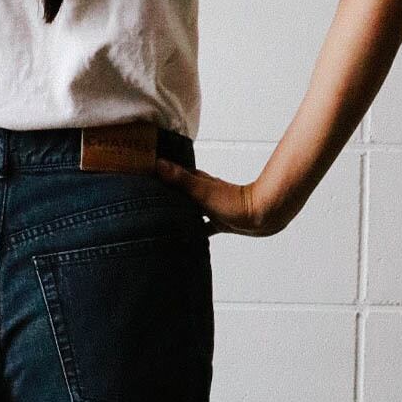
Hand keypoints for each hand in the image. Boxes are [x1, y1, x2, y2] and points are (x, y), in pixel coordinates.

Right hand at [154, 159, 290, 236]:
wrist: (261, 215)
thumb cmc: (235, 202)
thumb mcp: (202, 190)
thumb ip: (180, 179)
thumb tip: (158, 163)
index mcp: (196, 182)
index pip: (170, 175)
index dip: (156, 174)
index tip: (140, 174)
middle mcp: (201, 193)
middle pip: (177, 193)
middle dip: (162, 195)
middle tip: (144, 200)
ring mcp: (209, 208)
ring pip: (186, 210)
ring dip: (175, 213)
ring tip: (157, 221)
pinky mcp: (217, 222)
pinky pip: (199, 226)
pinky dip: (190, 230)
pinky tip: (182, 237)